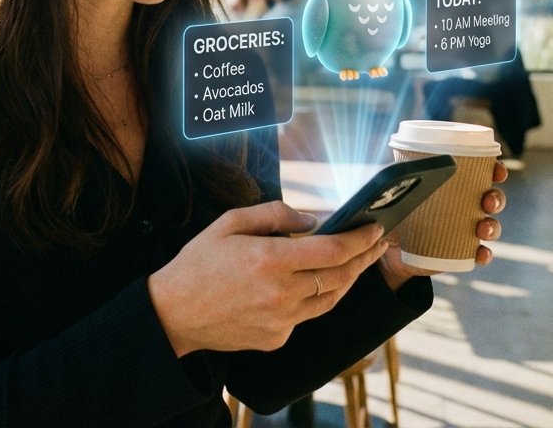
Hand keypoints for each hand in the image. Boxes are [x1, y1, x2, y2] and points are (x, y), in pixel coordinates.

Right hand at [147, 200, 388, 356]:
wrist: (173, 314)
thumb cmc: (199, 262)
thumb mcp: (229, 223)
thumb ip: (274, 214)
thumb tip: (311, 220)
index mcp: (269, 259)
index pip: (333, 250)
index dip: (360, 239)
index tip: (375, 228)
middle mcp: (280, 293)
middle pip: (340, 276)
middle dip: (365, 257)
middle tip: (379, 243)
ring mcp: (281, 320)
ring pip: (331, 299)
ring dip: (349, 279)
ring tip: (360, 261)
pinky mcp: (276, 338)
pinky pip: (307, 315)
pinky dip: (317, 296)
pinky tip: (319, 283)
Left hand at [378, 160, 508, 288]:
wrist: (388, 250)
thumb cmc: (395, 213)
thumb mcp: (394, 194)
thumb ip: (395, 179)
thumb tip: (395, 168)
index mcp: (454, 186)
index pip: (481, 174)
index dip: (495, 170)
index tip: (497, 171)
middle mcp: (465, 206)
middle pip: (492, 199)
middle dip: (496, 198)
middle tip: (487, 201)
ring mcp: (465, 230)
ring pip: (491, 225)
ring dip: (492, 226)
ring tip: (482, 228)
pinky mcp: (461, 252)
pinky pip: (480, 253)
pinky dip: (484, 254)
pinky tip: (480, 253)